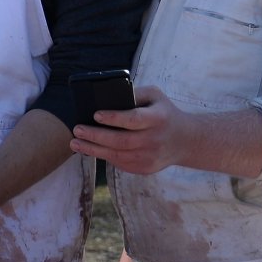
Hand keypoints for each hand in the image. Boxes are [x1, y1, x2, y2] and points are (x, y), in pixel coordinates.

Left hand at [69, 84, 190, 174]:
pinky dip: (103, 156)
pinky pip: (120, 163)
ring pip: (117, 155)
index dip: (114, 118)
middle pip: (121, 140)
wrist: (185, 141)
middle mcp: (155, 139)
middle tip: (77, 129)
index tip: (95, 114)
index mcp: (158, 118)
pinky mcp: (145, 168)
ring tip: (75, 142)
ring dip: (93, 149)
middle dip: (96, 136)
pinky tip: (89, 149)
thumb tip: (106, 96)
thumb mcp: (155, 96)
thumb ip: (134, 93)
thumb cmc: (164, 113)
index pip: (134, 119)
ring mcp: (150, 156)